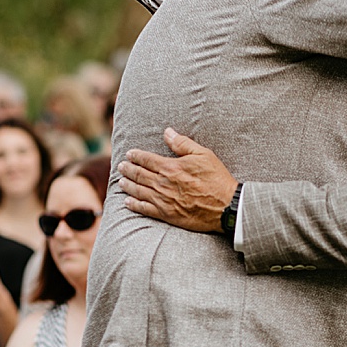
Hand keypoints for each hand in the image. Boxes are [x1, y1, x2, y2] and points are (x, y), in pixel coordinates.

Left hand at [119, 128, 238, 231]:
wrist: (225, 206)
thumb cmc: (216, 179)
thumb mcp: (203, 155)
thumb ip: (182, 143)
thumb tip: (168, 132)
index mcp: (171, 167)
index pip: (147, 159)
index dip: (136, 156)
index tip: (129, 154)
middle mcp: (163, 183)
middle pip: (139, 174)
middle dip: (128, 170)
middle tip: (120, 167)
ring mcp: (163, 200)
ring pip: (139, 191)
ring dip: (127, 185)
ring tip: (121, 181)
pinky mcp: (166, 214)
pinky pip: (145, 209)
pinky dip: (134, 205)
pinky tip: (127, 202)